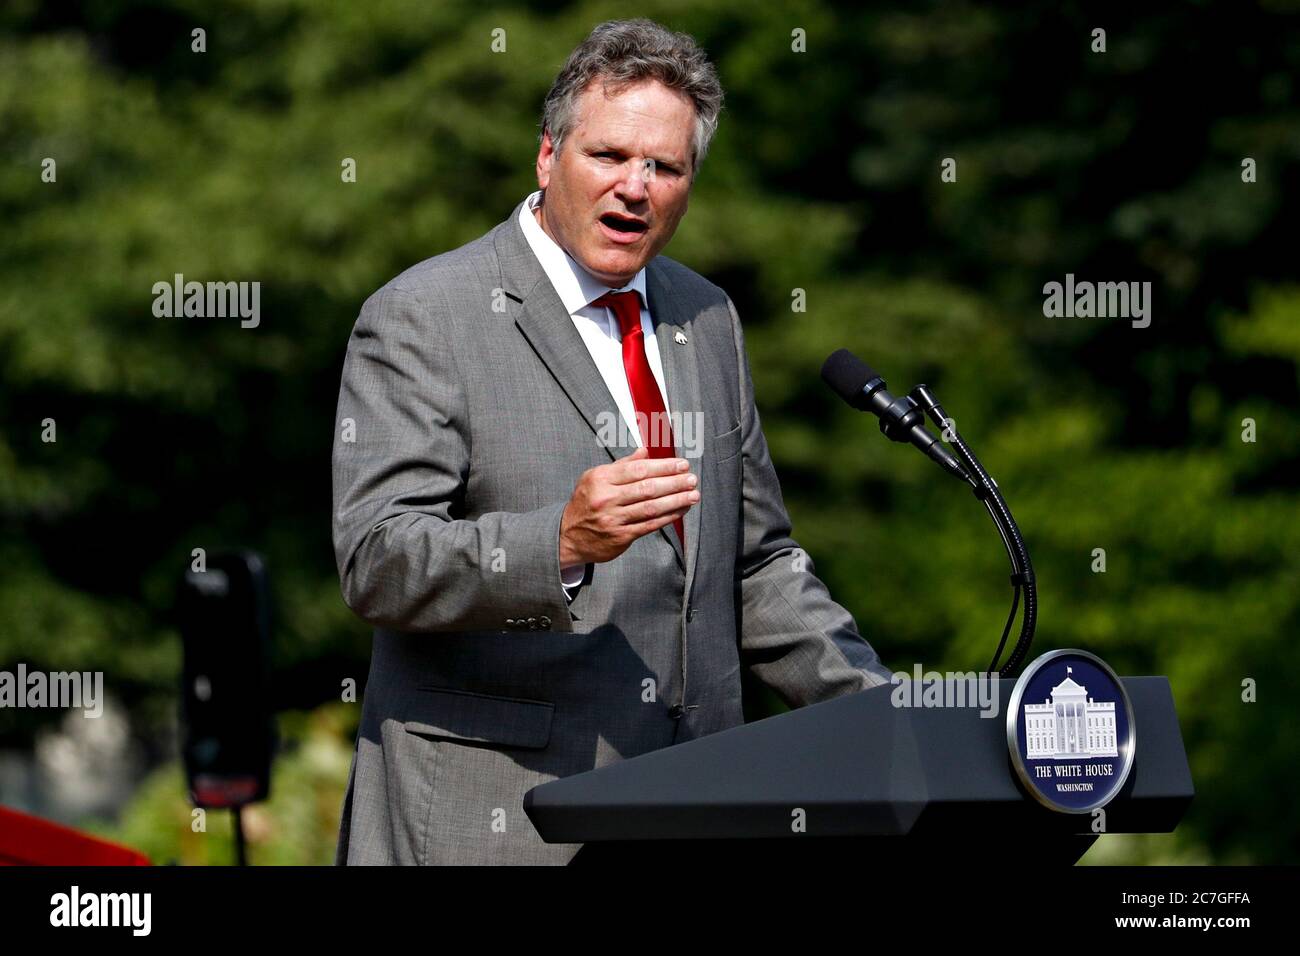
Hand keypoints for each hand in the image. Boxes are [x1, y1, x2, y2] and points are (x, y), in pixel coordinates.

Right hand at [559, 446, 697, 565]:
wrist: (568, 536)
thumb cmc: (586, 503)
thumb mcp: (595, 478)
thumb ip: (622, 465)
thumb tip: (645, 451)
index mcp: (600, 479)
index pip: (638, 469)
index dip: (663, 466)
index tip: (681, 464)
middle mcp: (606, 498)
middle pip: (647, 488)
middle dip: (674, 482)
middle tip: (691, 478)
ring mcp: (613, 519)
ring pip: (651, 507)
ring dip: (676, 500)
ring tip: (693, 494)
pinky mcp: (620, 536)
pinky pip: (650, 525)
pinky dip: (668, 517)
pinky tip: (681, 510)